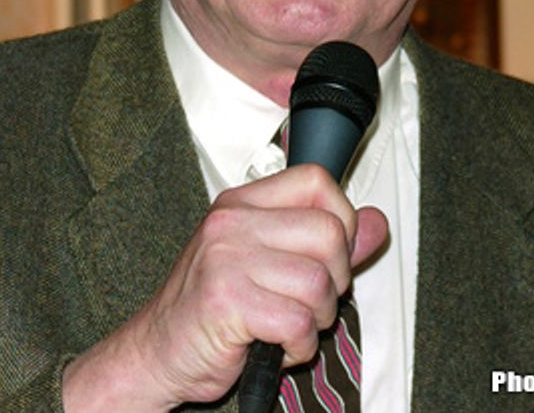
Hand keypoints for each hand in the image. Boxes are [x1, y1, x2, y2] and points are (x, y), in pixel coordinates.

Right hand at [62, 164, 388, 411]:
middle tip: (307, 302)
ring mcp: (226, 258)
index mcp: (242, 203)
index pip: (317, 181)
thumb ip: (327, 243)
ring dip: (316, 320)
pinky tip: (276, 346)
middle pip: (330, 234)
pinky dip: (298, 347)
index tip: (328, 256)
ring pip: (319, 283)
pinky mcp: (225, 300)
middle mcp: (232, 221)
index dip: (341, 220)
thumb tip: (377, 223)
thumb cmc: (212, 310)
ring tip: (287, 326)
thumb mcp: (271, 263)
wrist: (156, 353)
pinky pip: (297, 322)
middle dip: (335, 280)